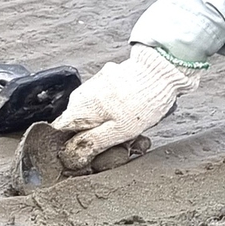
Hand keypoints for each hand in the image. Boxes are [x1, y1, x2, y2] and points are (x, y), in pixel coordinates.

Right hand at [51, 46, 199, 169]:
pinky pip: (107, 102)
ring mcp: (96, 84)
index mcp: (79, 107)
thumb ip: (92, 143)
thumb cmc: (144, 100)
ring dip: (111, 125)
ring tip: (135, 129)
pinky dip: (118, 111)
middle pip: (80, 124)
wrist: (164, 68)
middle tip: (121, 143)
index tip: (86, 155)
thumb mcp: (119, 130)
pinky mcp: (110, 79)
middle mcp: (82, 94)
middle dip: (98, 137)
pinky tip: (136, 115)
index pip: (60, 132)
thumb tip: (70, 157)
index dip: (70, 147)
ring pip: (95, 114)